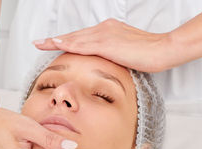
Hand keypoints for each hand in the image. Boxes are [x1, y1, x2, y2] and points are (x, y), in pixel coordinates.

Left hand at [33, 19, 174, 71]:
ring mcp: (105, 34)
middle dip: (55, 40)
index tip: (52, 43)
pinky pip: (83, 43)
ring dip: (56, 41)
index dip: (66, 41)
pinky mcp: (107, 42)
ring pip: (74, 38)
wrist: (163, 50)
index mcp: (108, 32)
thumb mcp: (125, 55)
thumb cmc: (148, 54)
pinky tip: (56, 44)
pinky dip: (68, 43)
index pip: (81, 38)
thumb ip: (112, 56)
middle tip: (38, 42)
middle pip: (74, 36)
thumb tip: (104, 65)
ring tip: (40, 43)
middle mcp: (104, 29)